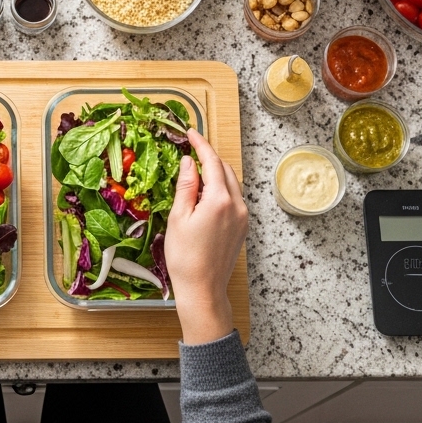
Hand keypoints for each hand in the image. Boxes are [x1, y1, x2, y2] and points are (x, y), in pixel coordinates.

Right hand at [164, 128, 247, 344]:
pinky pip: (234, 198)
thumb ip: (186, 186)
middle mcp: (237, 205)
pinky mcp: (242, 227)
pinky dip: (221, 188)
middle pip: (225, 170)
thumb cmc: (185, 257)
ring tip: (194, 172)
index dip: (200, 144)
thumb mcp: (178, 217)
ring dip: (215, 173)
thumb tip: (189, 162)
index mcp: (219, 200)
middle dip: (209, 157)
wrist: (203, 290)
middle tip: (189, 150)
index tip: (190, 132)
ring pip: (231, 183)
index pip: (212, 162)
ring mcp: (243, 217)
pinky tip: (204, 194)